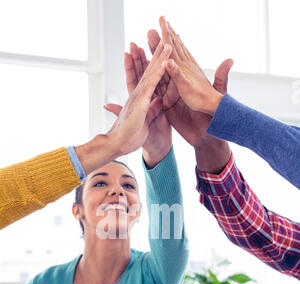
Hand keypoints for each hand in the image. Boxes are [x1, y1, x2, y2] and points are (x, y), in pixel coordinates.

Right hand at [74, 41, 170, 173]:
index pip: (144, 76)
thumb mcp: (146, 120)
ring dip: (157, 57)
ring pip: (150, 72)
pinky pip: (152, 84)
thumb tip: (157, 101)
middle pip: (146, 69)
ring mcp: (138, 96)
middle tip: (154, 35)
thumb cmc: (131, 137)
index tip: (150, 49)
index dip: (147, 62)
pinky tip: (165, 61)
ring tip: (164, 41)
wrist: (120, 146)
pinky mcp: (141, 102)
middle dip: (150, 52)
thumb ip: (151, 109)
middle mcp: (137, 94)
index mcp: (139, 99)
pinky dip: (158, 71)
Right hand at [148, 28, 232, 147]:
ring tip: (138, 47)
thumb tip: (229, 60)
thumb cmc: (214, 115)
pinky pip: (154, 91)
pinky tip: (140, 73)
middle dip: (157, 46)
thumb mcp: (219, 94)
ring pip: (158, 74)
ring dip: (149, 61)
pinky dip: (147, 82)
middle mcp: (181, 82)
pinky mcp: (165, 105)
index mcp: (192, 75)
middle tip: (149, 31)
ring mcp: (172, 94)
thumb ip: (222, 77)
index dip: (172, 39)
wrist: (207, 136)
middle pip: (166, 60)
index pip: (179, 53)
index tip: (164, 24)